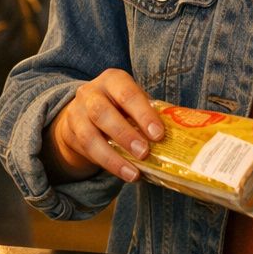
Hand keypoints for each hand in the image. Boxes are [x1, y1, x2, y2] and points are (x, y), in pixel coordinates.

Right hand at [42, 69, 164, 183]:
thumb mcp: (133, 104)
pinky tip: (125, 173)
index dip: (142, 113)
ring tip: (134, 172)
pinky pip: (87, 150)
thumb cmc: (120, 108)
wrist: (85, 114)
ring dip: (113, 155)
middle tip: (145, 152)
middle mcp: (91, 93)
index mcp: (113, 80)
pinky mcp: (71, 132)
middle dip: (125, 133)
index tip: (158, 134)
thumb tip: (182, 135)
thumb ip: (151, 114)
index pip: (126, 93)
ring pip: (90, 134)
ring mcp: (77, 112)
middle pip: (102, 111)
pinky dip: (108, 164)